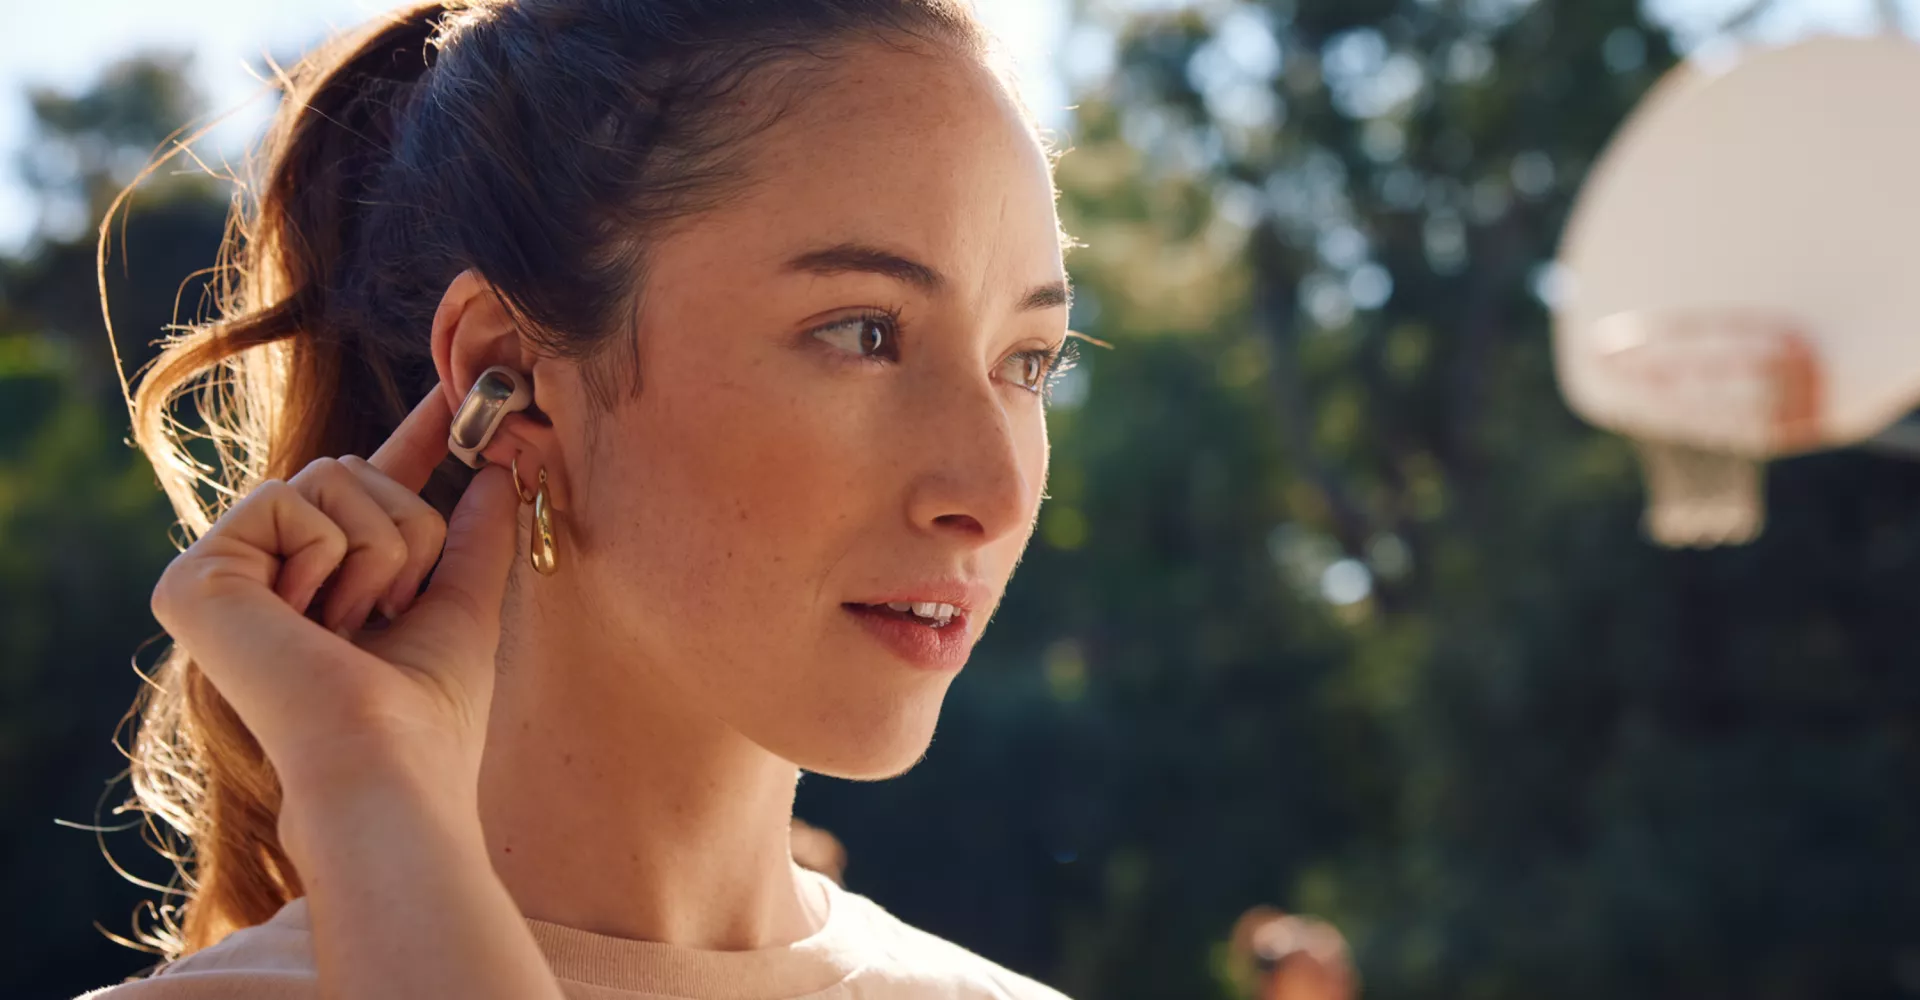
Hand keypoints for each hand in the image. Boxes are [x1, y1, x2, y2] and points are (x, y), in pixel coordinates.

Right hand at [148, 384, 519, 817]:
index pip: (366, 493)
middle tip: (395, 608)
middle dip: (406, 528)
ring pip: (330, 477)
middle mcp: (266, 577)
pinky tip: (312, 622)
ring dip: (377, 546)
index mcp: (324, 587)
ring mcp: (224, 577)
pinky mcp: (194, 577)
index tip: (461, 396)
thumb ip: (476, 542)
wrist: (384, 768)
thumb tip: (498, 474)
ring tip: (354, 625)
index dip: (416, 440)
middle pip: (352, 471)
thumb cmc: (428, 717)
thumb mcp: (465, 612)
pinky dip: (329, 554)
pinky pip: (289, 499)